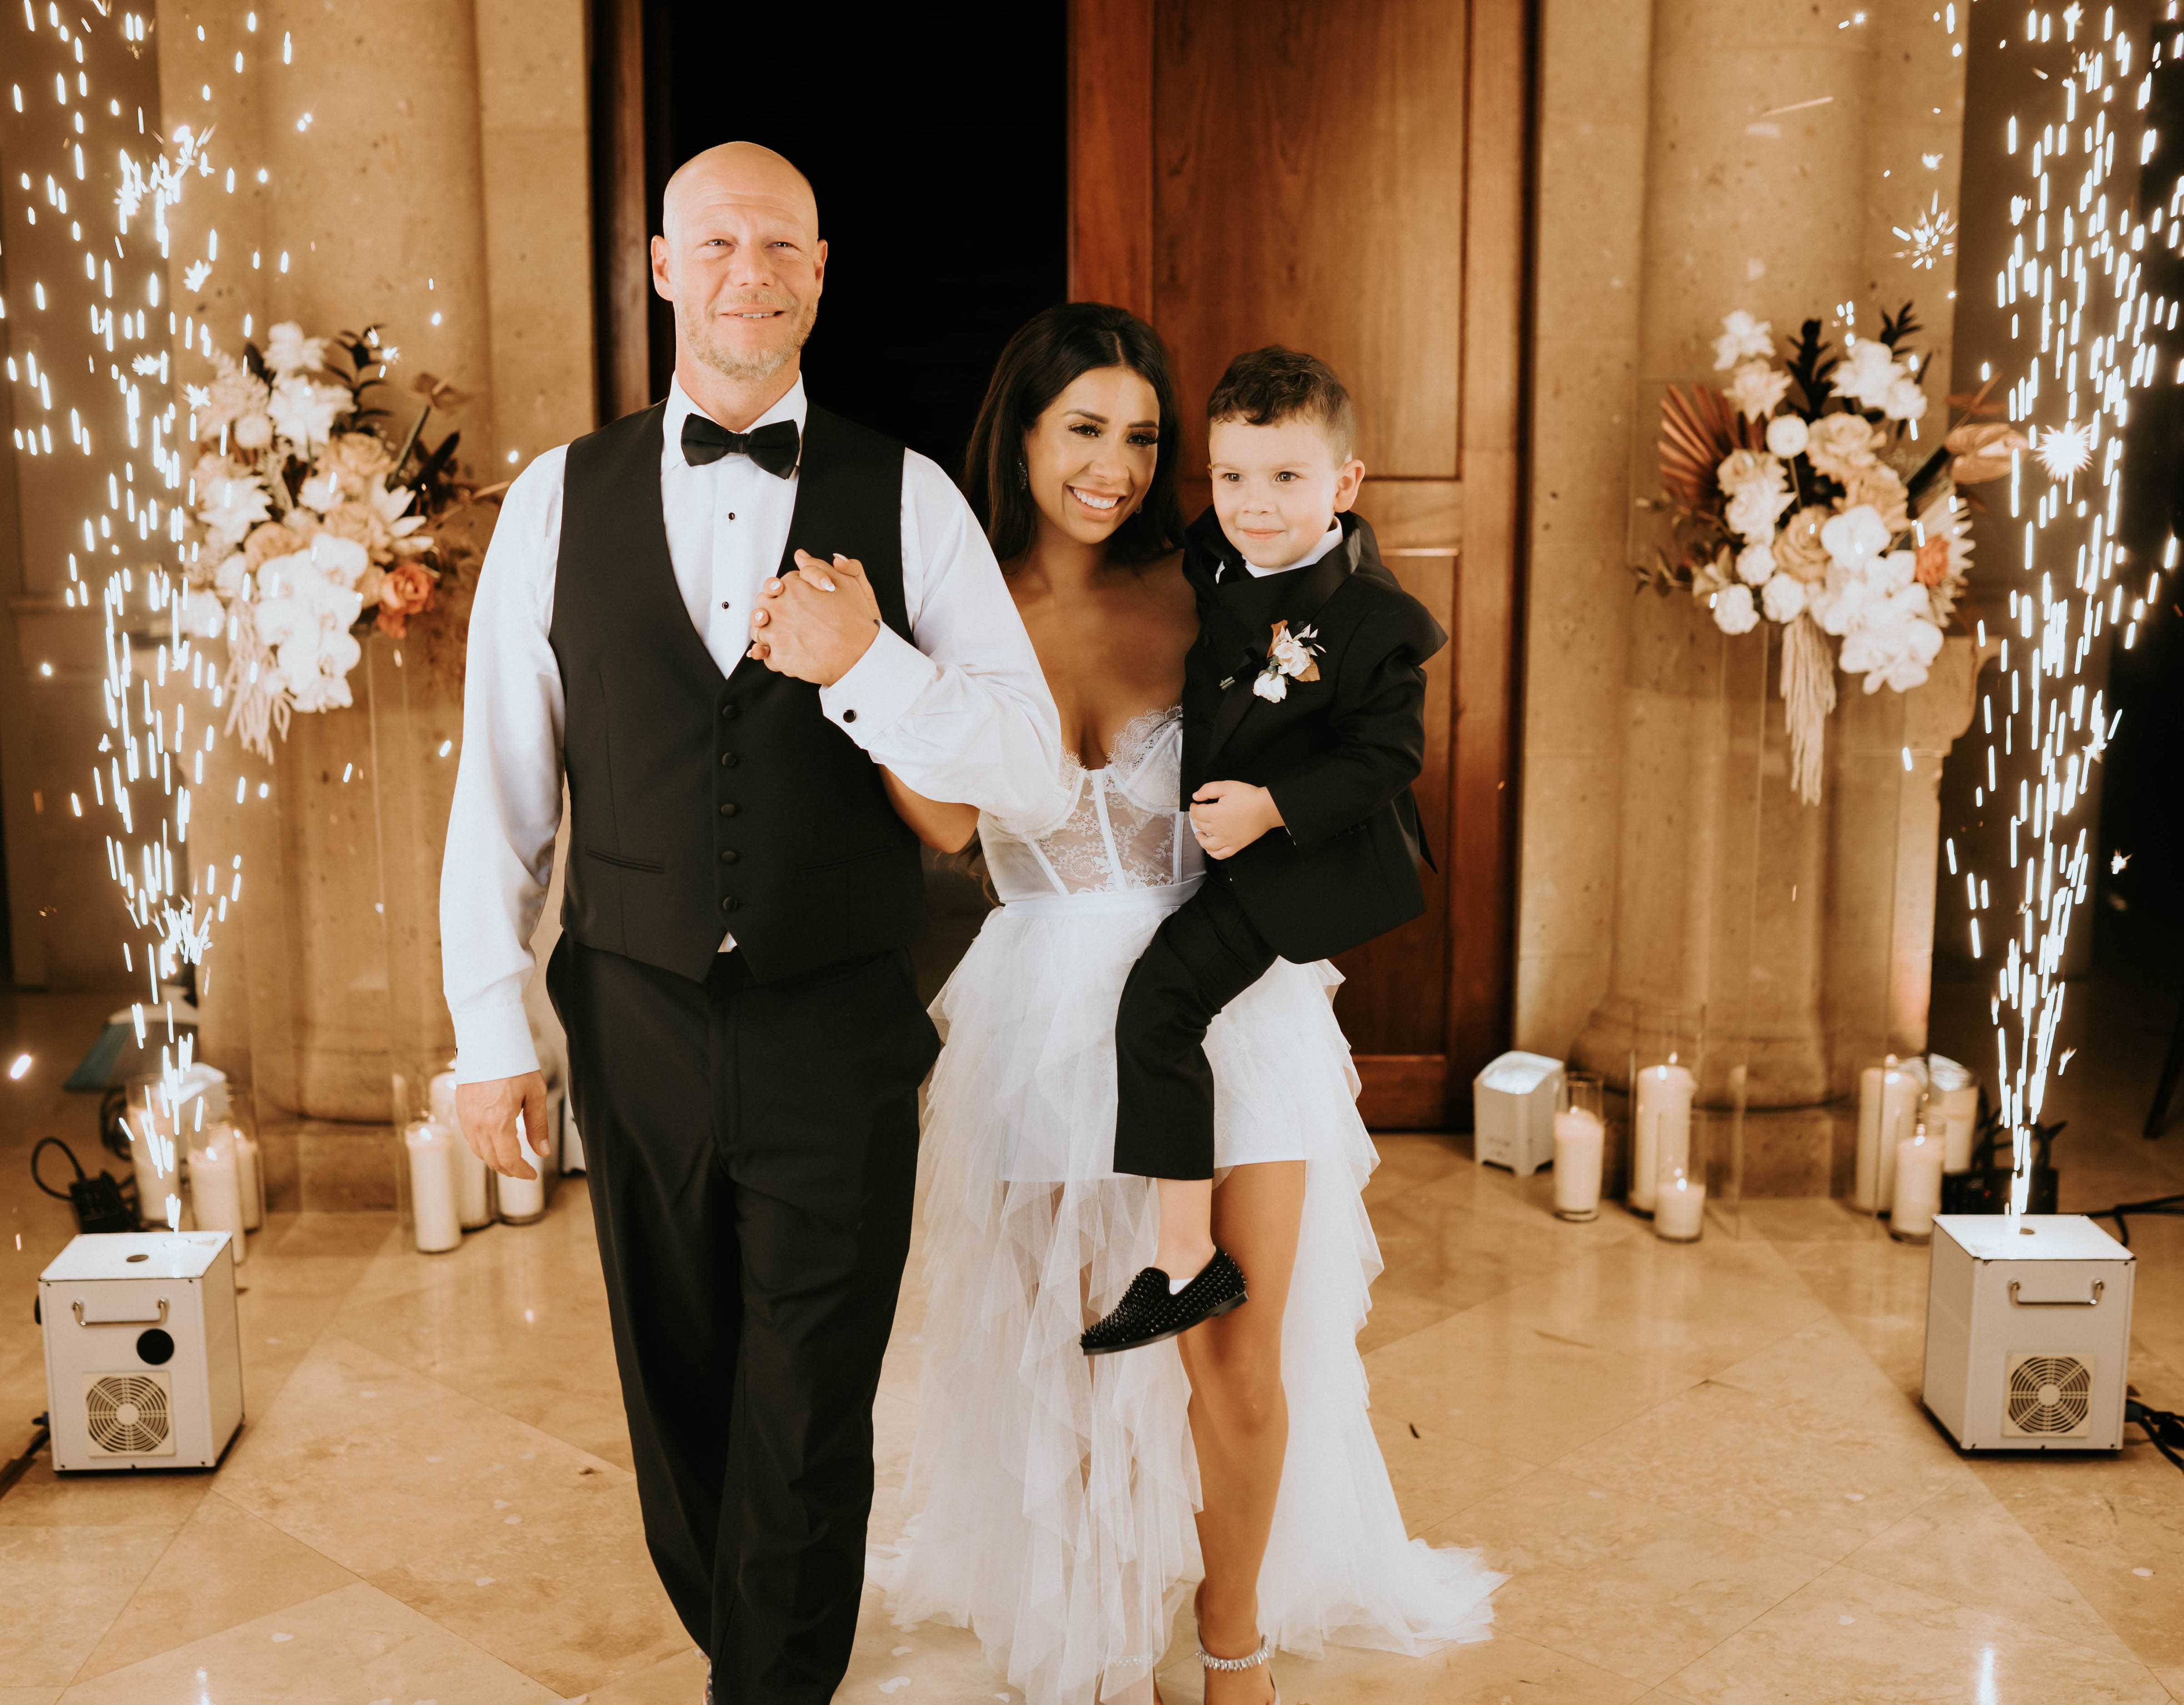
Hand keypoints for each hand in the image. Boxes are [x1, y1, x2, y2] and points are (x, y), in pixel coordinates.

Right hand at [454, 1071, 549, 1180]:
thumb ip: (538, 1126)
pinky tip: (494, 1143)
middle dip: (508, 1169)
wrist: (489, 1042)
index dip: (521, 1172)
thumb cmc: (514, 1064)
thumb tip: (543, 1151)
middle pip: (492, 1159)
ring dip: (494, 1159)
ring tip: (510, 1159)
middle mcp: (477, 1123)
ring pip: (479, 1151)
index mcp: (497, 1121)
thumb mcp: (535, 1094)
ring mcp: (466, 1117)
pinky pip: (470, 1138)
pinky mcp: (460, 1110)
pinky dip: (482, 1147)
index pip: (508, 1159)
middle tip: (523, 1170)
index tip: (531, 1174)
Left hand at [746, 550, 882, 684]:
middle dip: (770, 610)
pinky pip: (765, 655)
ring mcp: (777, 634)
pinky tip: (784, 653)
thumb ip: (818, 567)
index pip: (773, 586)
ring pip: (759, 630)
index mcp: (792, 588)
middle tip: (787, 618)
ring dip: (767, 632)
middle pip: (761, 605)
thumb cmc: (856, 620)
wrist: (861, 655)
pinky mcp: (779, 658)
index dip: (780, 593)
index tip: (790, 601)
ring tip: (786, 637)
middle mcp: (780, 609)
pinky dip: (771, 654)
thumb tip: (801, 556)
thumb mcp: (845, 583)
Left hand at [1188, 780, 1282, 859]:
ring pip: (1206, 844)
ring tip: (1199, 834)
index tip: (1195, 804)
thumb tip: (1196, 796)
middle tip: (1198, 814)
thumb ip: (1208, 789)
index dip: (1193, 807)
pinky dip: (1213, 853)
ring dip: (1200, 838)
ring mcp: (1227, 840)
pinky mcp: (1236, 846)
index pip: (1197, 812)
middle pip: (1200, 825)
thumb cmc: (1250, 797)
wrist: (1267, 808)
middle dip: (1196, 819)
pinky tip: (1210, 849)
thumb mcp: (1227, 786)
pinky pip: (1220, 854)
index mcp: (1215, 814)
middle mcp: (1219, 829)